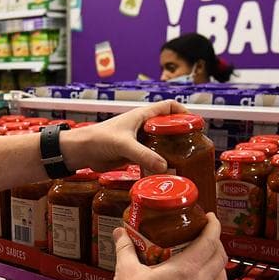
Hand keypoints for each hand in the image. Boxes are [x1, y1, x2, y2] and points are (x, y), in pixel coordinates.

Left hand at [58, 100, 187, 172]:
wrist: (82, 152)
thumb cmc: (98, 139)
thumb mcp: (123, 145)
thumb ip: (144, 155)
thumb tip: (164, 167)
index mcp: (143, 116)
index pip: (169, 107)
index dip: (184, 113)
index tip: (196, 124)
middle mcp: (143, 127)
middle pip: (169, 126)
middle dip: (181, 134)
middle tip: (194, 147)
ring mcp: (139, 141)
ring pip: (161, 143)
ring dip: (172, 151)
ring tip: (185, 162)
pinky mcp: (134, 154)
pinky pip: (152, 157)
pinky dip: (160, 163)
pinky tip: (167, 172)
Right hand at [102, 214, 228, 279]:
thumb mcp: (126, 270)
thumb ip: (125, 248)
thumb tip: (121, 233)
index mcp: (184, 270)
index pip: (209, 242)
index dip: (214, 226)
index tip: (211, 218)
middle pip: (220, 258)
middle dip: (216, 243)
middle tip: (206, 235)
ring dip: (219, 267)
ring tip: (209, 260)